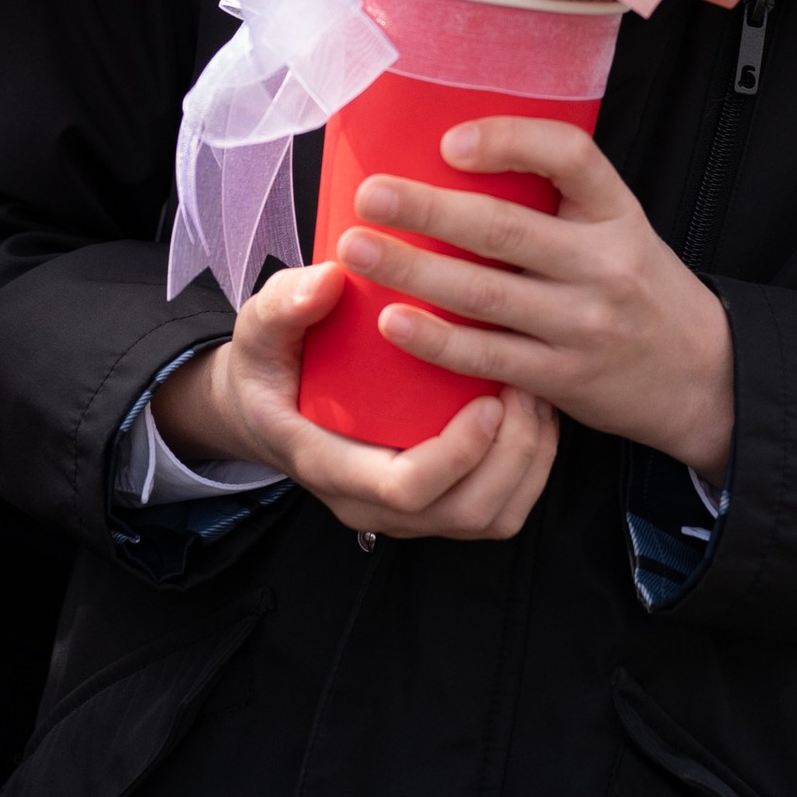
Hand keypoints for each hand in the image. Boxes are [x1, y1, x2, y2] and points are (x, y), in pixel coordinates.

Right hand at [156, 263, 558, 541]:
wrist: (264, 407)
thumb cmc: (270, 367)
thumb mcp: (259, 329)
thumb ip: (284, 305)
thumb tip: (327, 279)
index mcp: (331, 466)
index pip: (408, 488)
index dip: (458, 453)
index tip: (490, 398)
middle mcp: (372, 503)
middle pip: (464, 511)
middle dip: (513, 454)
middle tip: (528, 386)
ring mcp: (406, 512)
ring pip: (489, 517)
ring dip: (528, 462)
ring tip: (537, 395)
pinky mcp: (434, 504)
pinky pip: (498, 508)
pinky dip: (529, 469)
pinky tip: (534, 413)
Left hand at [352, 118, 735, 480]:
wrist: (702, 376)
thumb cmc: (641, 289)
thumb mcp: (621, 229)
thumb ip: (560, 202)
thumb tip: (458, 161)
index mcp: (617, 213)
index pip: (570, 156)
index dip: (509, 141)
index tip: (450, 141)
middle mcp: (603, 265)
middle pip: (505, 228)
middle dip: (428, 209)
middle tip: (370, 194)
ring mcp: (583, 325)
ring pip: (486, 294)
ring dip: (413, 271)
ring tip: (359, 250)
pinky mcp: (563, 379)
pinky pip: (488, 356)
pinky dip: (437, 340)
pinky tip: (392, 322)